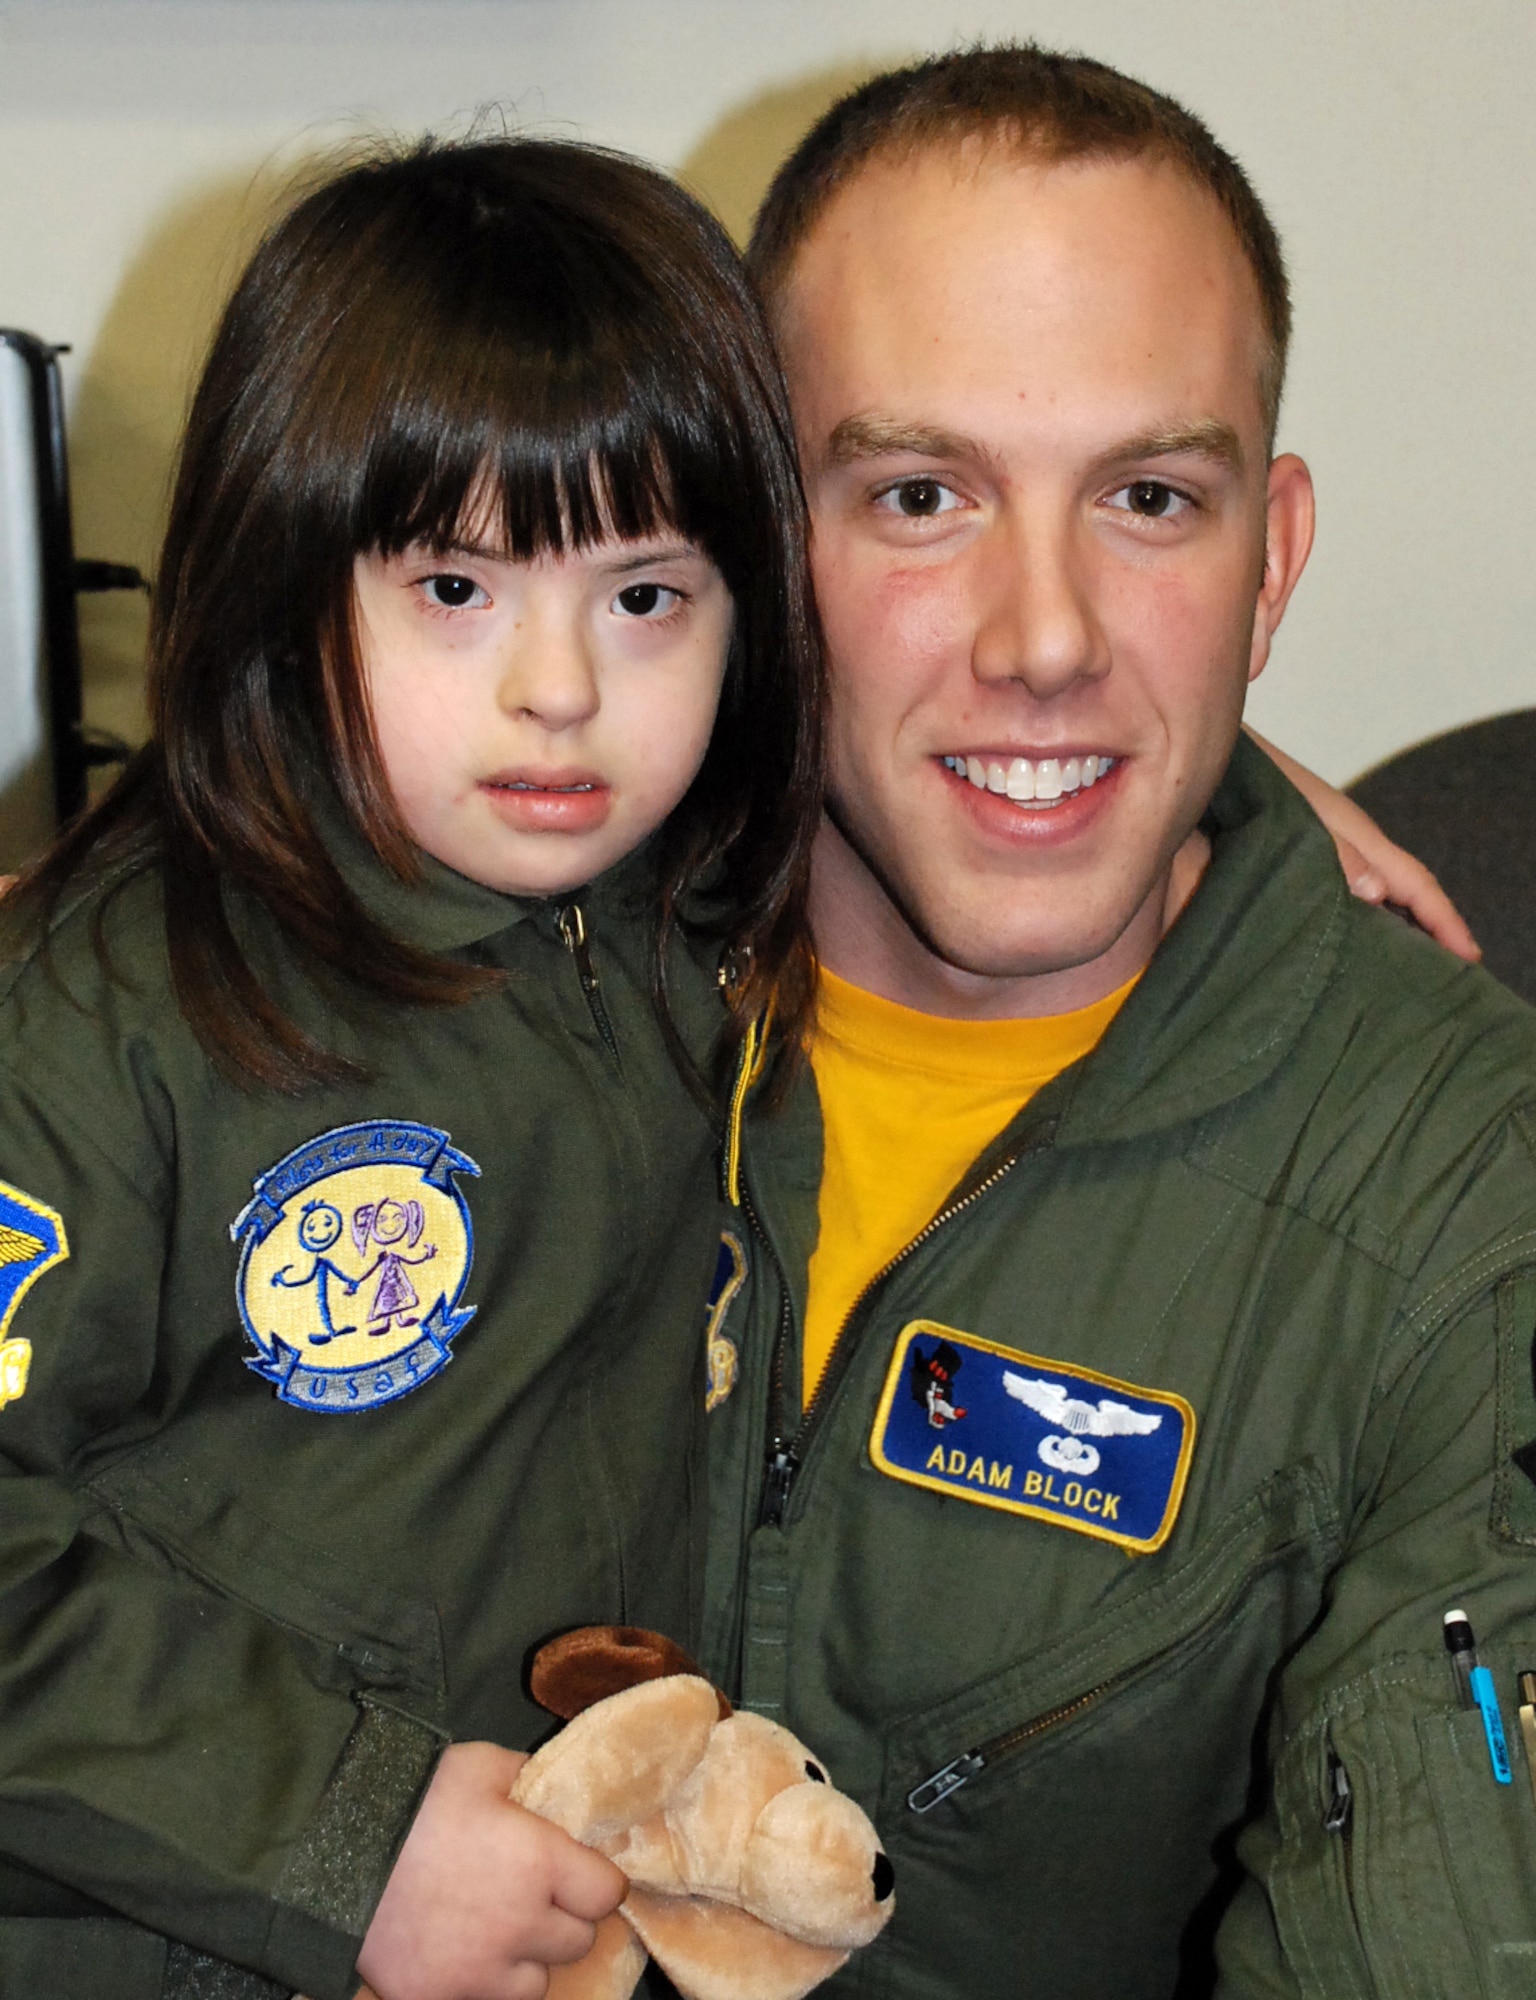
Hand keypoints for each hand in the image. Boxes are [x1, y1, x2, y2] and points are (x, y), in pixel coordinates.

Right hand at [357, 1741, 625, 1999]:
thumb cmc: (413, 1800)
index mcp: (539, 1863)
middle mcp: (521, 1925)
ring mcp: (479, 1971)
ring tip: (499, 1929)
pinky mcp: (438, 1997)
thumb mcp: (478, 1765)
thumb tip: (546, 1788)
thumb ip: (524, 1778)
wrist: (330, 1849)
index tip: (582, 1872)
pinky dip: (482, 1983)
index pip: (605, 1893)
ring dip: (527, 1958)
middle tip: (538, 1895)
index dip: (597, 1880)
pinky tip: (463, 1952)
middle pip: (577, 1940)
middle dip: (564, 1916)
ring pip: (536, 1982)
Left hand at [1245, 728, 1479, 961]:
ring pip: (1381, 894)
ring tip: (1410, 967)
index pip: (1416, 885)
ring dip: (1399, 927)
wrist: (1223, 761)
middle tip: (1451, 974)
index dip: (1445, 921)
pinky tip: (1355, 939)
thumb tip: (1378, 894)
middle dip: (1432, 930)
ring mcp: (1332, 850)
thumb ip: (1338, 856)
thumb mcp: (1301, 822)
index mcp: (1361, 838)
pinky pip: (1350, 892)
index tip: (1470, 956)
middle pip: (1407, 892)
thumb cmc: (1261, 787)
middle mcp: (1355, 846)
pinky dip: (1365, 917)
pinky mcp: (1305, 855)